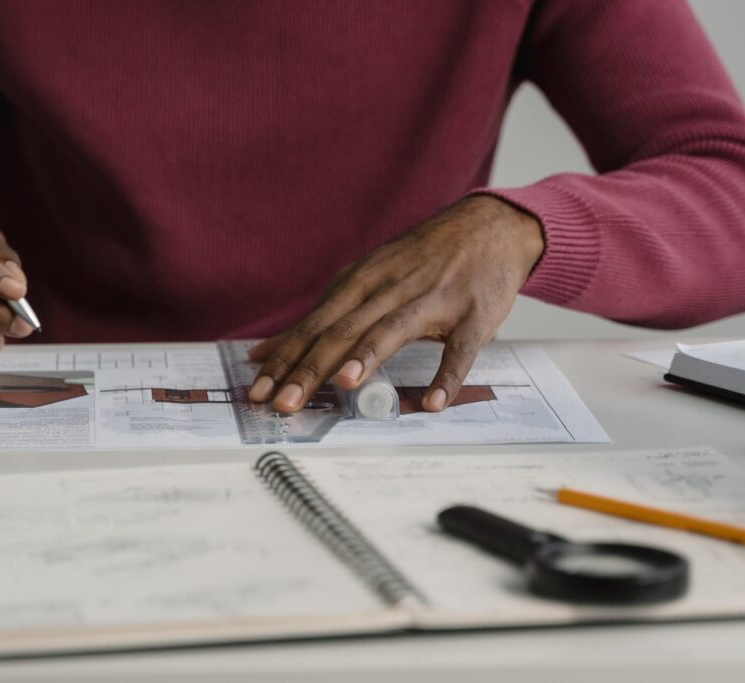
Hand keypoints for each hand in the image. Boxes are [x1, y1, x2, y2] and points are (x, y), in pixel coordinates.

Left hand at [247, 196, 543, 412]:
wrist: (488, 226)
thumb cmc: (419, 260)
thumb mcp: (364, 278)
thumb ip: (320, 317)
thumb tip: (266, 352)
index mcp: (360, 282)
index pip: (312, 325)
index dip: (283, 359)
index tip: (256, 390)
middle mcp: (390, 289)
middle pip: (342, 331)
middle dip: (310, 368)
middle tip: (283, 403)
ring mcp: (433, 300)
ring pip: (393, 330)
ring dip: (368, 357)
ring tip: (344, 385)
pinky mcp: (473, 315)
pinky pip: (459, 349)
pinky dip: (448, 374)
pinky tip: (433, 401)